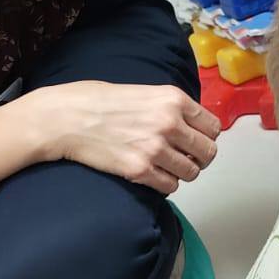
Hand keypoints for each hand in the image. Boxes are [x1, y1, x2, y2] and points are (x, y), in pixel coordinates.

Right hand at [45, 81, 220, 194]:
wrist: (65, 118)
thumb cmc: (98, 100)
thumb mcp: (144, 91)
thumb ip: (170, 107)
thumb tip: (191, 126)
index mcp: (174, 99)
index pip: (213, 127)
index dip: (206, 137)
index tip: (196, 141)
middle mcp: (170, 123)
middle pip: (208, 152)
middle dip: (198, 158)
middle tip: (184, 158)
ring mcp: (156, 148)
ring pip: (191, 173)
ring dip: (181, 173)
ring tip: (165, 167)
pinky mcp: (139, 170)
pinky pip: (170, 187)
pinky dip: (164, 184)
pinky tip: (151, 174)